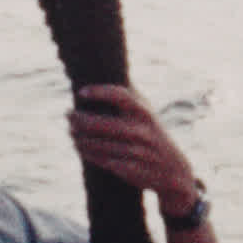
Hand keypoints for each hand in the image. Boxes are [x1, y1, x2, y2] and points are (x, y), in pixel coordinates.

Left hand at [68, 85, 200, 215]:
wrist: (173, 170)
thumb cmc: (152, 135)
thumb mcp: (146, 114)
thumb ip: (129, 98)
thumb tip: (106, 72)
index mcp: (145, 113)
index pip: (121, 97)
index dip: (100, 92)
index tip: (81, 92)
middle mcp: (142, 131)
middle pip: (104, 124)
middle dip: (81, 120)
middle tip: (68, 115)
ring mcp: (138, 152)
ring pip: (101, 145)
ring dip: (81, 139)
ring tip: (71, 133)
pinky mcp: (132, 169)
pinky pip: (104, 161)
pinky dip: (89, 154)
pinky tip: (79, 148)